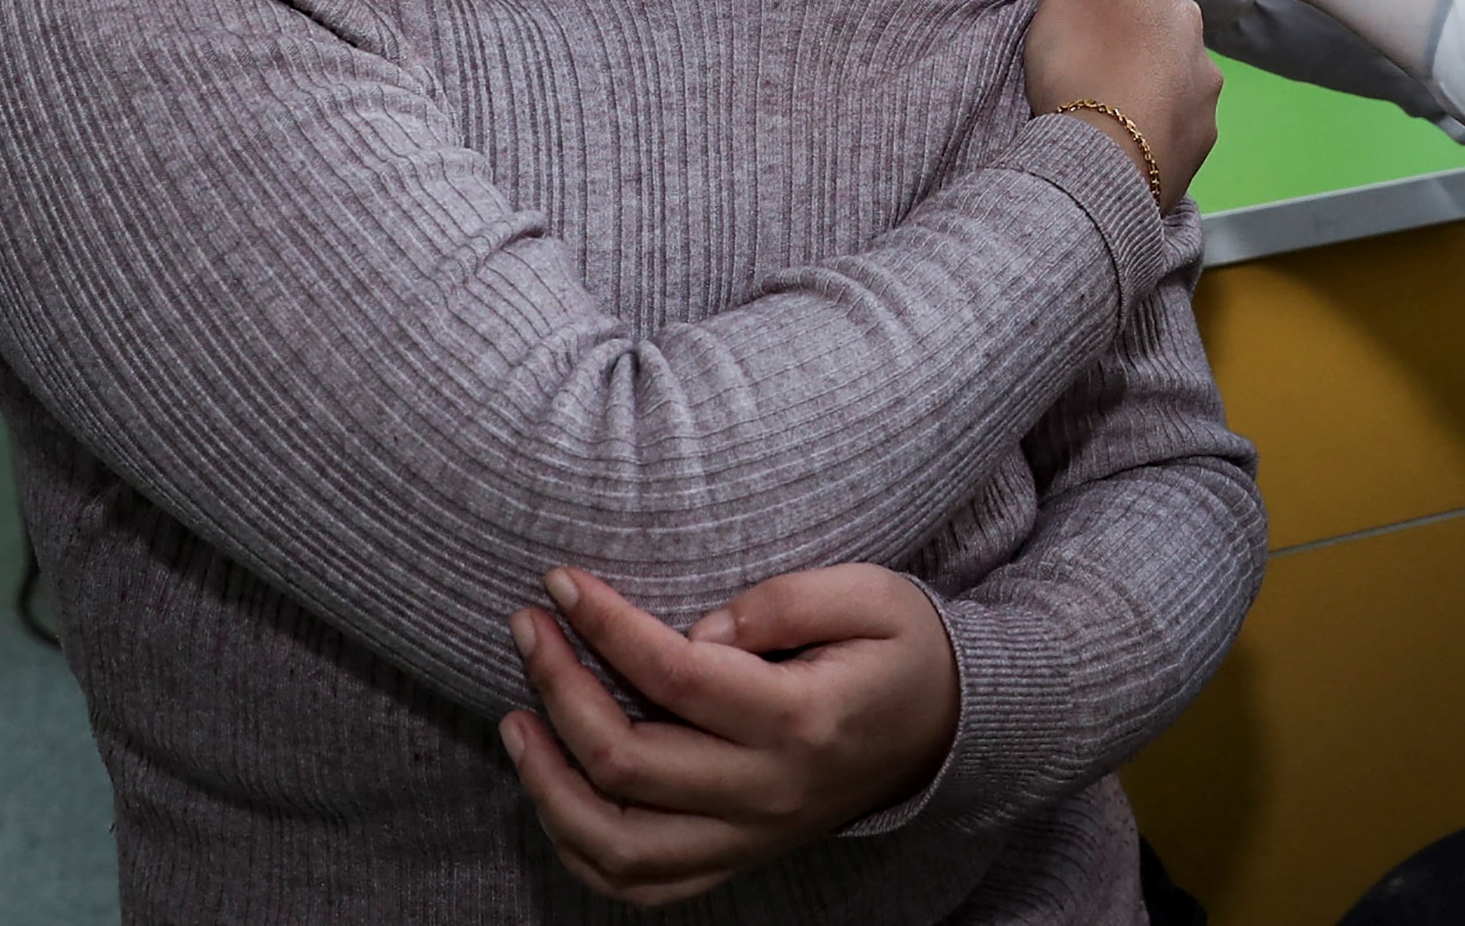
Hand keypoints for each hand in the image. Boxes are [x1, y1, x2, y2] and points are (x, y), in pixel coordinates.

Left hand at [502, 565, 960, 906]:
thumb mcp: (871, 594)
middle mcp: (768, 792)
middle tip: (527, 626)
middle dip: (558, 685)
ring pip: (617, 843)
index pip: (674, 673)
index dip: (605, 623)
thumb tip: (695, 630)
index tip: (561, 581)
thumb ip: (783, 600)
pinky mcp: (739, 859)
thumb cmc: (904, 648)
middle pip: (627, 758)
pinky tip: (551, 792)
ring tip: (515, 720)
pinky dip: (580, 848)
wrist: (949, 730)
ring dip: (547, 785)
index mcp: (801, 719)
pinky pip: (641, 884)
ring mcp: (751, 838)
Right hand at [1023, 0, 1219, 202]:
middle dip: (1122, 64)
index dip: (1098, 20)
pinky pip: (1160, 146)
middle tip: (1079, 80)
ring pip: (1160, 101)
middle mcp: (1206, 64)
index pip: (1135, 4)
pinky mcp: (1192, 164)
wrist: (1099, 159)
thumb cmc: (1087, 63)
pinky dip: (1137, 145)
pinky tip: (1109, 151)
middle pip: (1152, 54)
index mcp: (1182, 15)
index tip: (1073, 42)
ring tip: (1093, 121)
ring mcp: (1204, 119)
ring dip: (1134, 106)